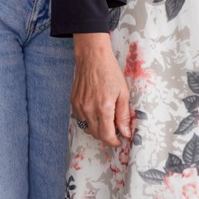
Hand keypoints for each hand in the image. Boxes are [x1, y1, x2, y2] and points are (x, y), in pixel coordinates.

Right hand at [71, 33, 131, 148]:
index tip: (119, 140)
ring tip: (105, 119)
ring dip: (97, 129)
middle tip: (115, 129)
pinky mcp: (73, 102)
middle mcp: (89, 109)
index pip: (106, 136)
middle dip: (107, 136)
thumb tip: (126, 132)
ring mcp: (79, 106)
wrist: (92, 57)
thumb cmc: (110, 72)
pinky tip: (95, 112)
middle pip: (96, 134)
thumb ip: (124, 115)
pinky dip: (88, 120)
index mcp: (103, 108)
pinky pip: (80, 119)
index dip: (114, 141)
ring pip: (87, 128)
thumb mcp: (123, 93)